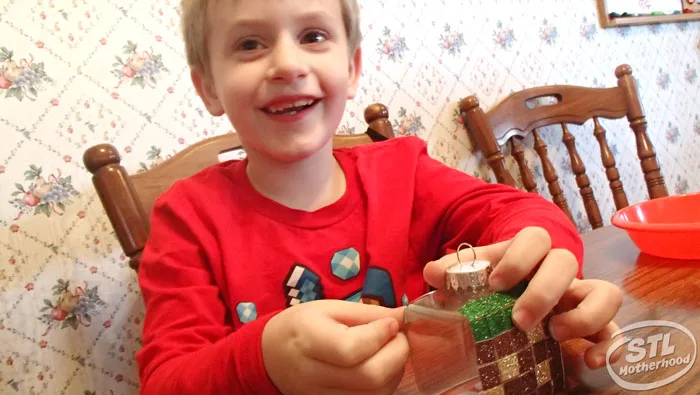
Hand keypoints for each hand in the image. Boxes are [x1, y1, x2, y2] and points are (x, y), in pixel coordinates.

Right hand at [262, 300, 407, 394]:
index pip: (351, 349)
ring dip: (395, 372)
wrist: (271, 356)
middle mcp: (313, 374)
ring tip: (390, 352)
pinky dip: (384, 386)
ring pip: (375, 394)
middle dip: (397, 355)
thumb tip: (403, 317)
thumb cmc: (302, 326)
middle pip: (369, 377)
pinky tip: (381, 368)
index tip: (392, 323)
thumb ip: (368, 313)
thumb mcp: (330, 308)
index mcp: (308, 339)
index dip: (380, 336)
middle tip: (398, 338)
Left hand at [423, 226, 622, 368]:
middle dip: (543, 291)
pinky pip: (616, 331)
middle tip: (519, 320)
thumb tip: (432, 273)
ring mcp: (583, 295)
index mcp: (531, 253)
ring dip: (583, 315)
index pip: (534, 237)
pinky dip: (609, 346)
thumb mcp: (480, 275)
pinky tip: (590, 361)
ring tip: (555, 334)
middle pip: (567, 263)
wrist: (526, 294)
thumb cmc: (502, 282)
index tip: (496, 283)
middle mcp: (561, 270)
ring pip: (605, 293)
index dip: (517, 257)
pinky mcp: (598, 324)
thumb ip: (456, 273)